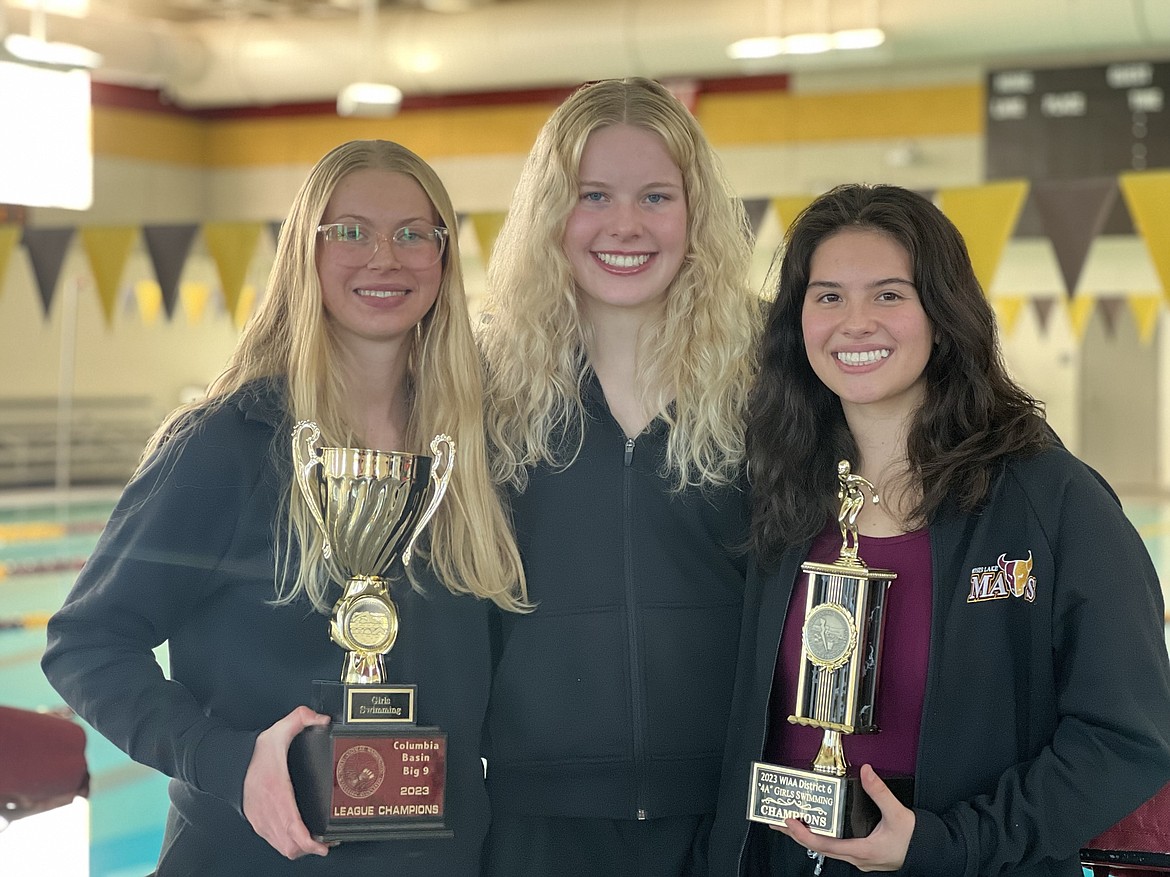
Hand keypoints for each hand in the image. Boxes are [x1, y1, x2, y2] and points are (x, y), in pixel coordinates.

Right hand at [242, 705, 331, 858]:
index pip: (292, 826)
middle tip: (328, 842)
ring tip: (319, 842)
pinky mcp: (260, 824)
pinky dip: (290, 845)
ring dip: (301, 849)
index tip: (324, 844)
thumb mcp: (278, 731)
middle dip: (311, 849)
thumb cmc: (253, 754)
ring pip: (284, 848)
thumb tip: (322, 719)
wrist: (228, 764)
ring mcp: (263, 821)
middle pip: (290, 846)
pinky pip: (276, 843)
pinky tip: (301, 838)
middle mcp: (269, 812)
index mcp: (277, 792)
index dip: (309, 841)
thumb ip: (301, 718)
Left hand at [772, 764, 914, 871]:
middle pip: (819, 848)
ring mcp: (858, 859)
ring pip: (825, 850)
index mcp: (862, 850)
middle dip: (796, 835)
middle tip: (778, 822)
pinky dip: (821, 838)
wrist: (930, 853)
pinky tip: (815, 829)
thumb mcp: (897, 814)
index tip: (789, 821)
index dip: (804, 834)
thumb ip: (880, 792)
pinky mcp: (862, 856)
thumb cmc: (915, 839)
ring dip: (807, 837)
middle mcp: (857, 858)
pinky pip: (835, 849)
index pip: (824, 845)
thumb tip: (867, 771)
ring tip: (791, 824)